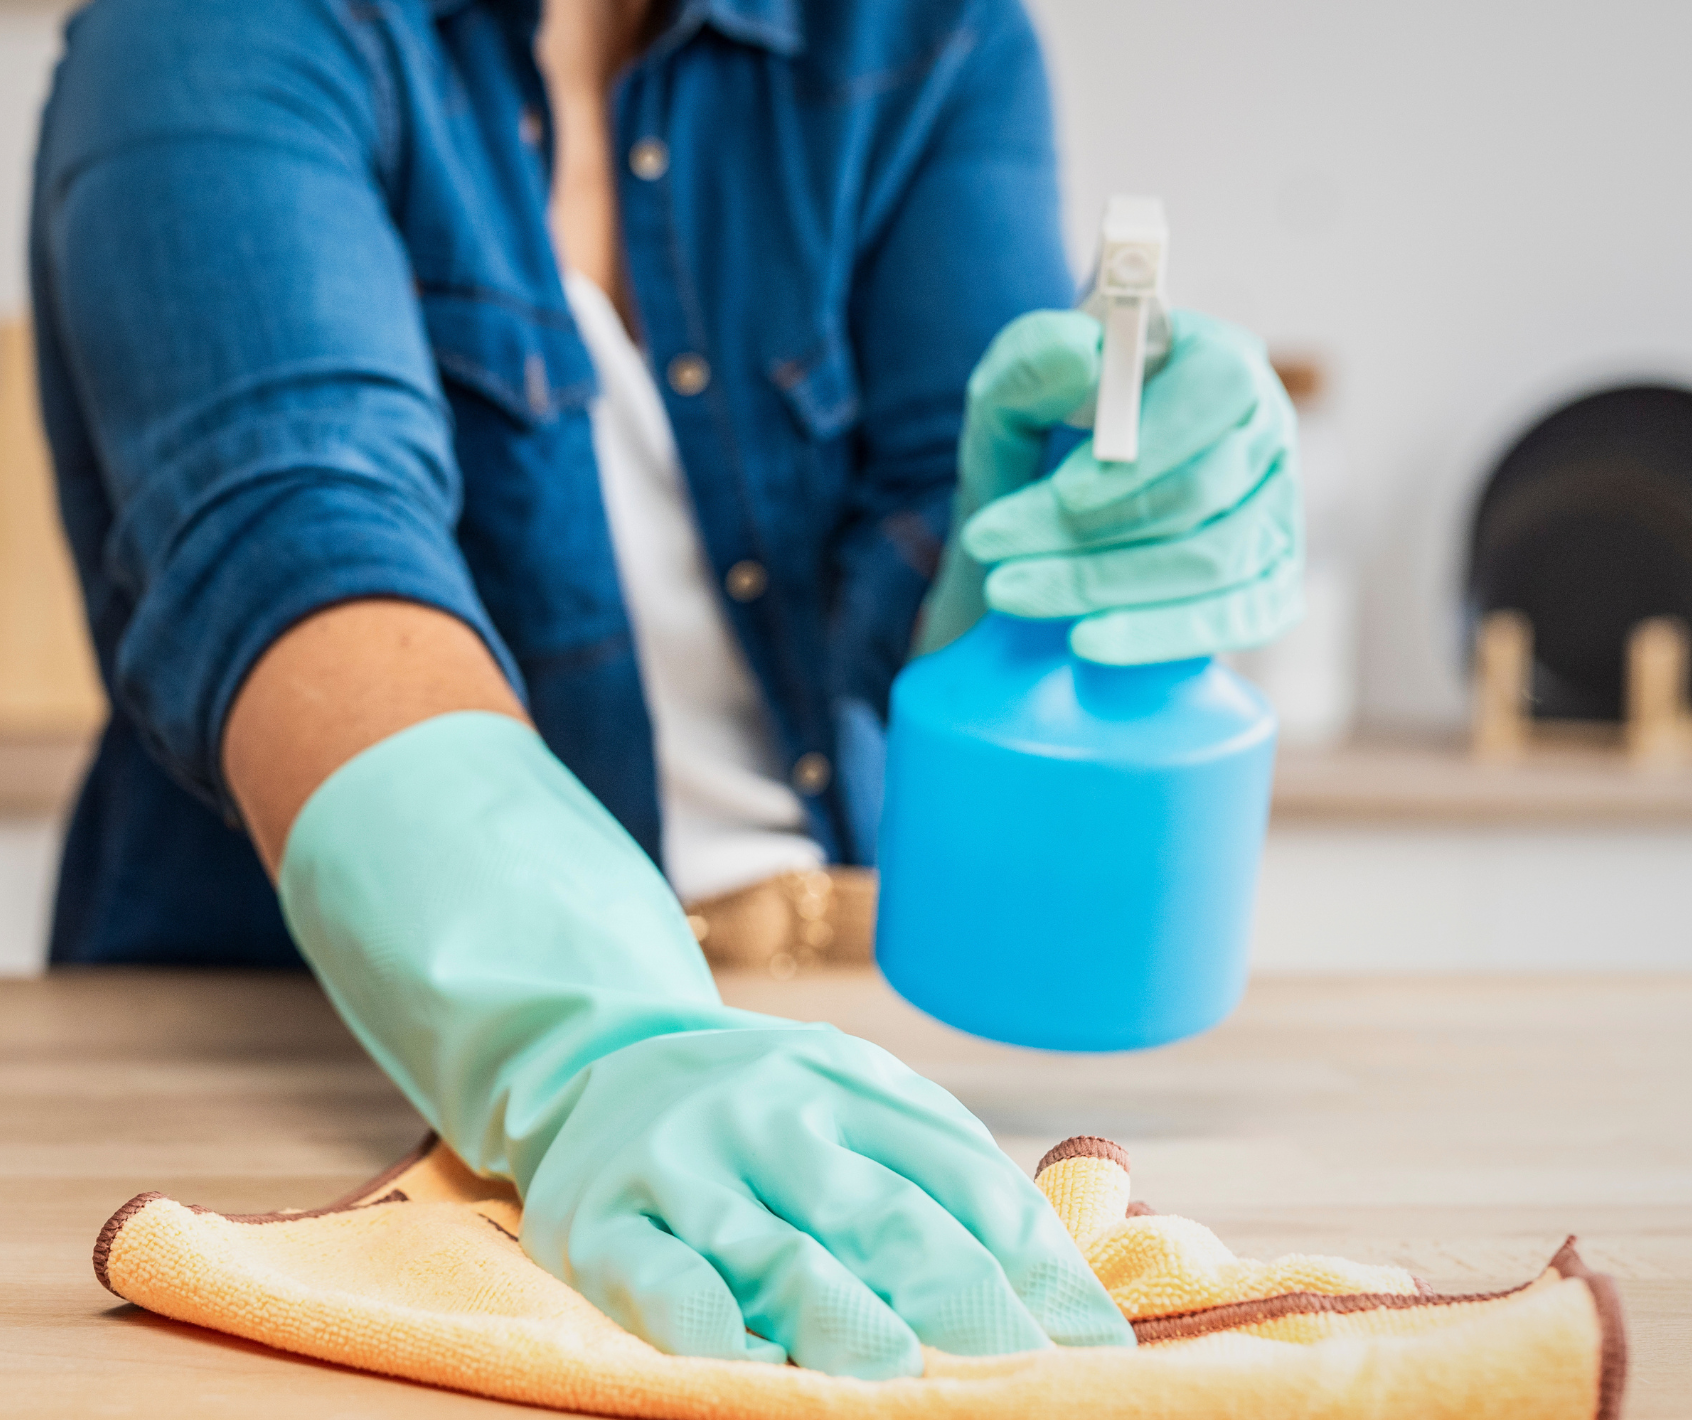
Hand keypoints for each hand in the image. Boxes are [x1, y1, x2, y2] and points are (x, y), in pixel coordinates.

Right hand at [527, 1024, 1131, 1376]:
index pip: (966, 1180)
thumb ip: (938, 1173)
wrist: (595, 1062)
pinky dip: (704, 1323)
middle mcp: (775, 1114)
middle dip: (965, 1301)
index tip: (1093, 1345)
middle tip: (1029, 1374)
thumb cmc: (764, 1113)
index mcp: (856, 1082)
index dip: (1038, 1267)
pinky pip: (658, 1275)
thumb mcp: (852, 1101)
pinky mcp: (603, 1221)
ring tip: (897, 1377)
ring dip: (842, 1317)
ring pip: (776, 1249)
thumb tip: (1059, 1289)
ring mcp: (688, 1165)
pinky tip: (747, 1362)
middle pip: (885, 1215)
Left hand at [920, 308, 1301, 664]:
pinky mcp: (1271, 590)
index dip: (1150, 443)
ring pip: (1211, 560)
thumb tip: (1079, 351)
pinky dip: (1157, 634)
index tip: (1064, 491)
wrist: (1037, 536)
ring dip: (1100, 581)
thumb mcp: (1007, 400)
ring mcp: (1276, 515)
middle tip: (990, 545)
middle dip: (1090, 527)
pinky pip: (1236, 620)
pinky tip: (1083, 639)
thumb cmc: (1035, 448)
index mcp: (1216, 361)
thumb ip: (1026, 365)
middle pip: (1205, 487)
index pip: (1220, 386)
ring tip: (1008, 590)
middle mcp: (1263, 434)